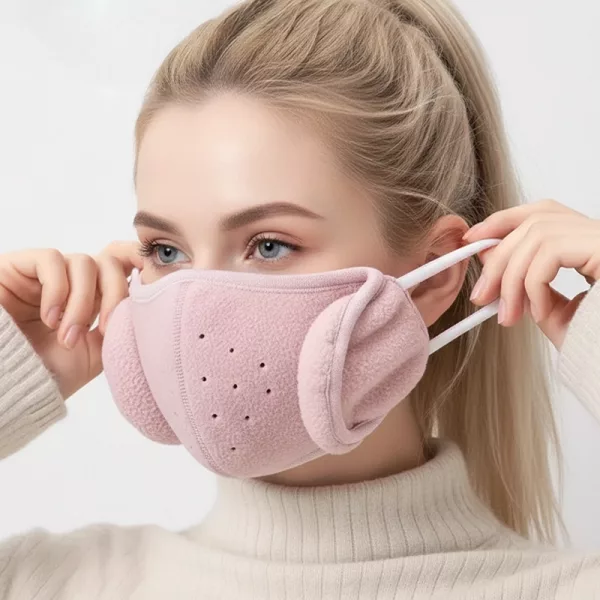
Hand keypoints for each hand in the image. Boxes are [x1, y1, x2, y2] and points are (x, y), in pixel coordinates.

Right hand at [0, 242, 142, 398]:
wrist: (9, 389)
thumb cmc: (49, 373)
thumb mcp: (99, 350)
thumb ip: (122, 322)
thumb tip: (150, 300)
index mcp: (94, 297)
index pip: (122, 262)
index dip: (140, 260)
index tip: (156, 277)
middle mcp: (72, 281)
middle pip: (109, 261)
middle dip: (115, 293)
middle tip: (105, 328)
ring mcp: (45, 274)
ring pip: (84, 262)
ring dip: (83, 302)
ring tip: (68, 336)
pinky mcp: (17, 267)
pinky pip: (51, 260)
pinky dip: (58, 290)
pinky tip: (50, 318)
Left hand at [463, 199, 599, 348]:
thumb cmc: (598, 345)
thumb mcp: (556, 314)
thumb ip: (527, 287)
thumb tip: (491, 264)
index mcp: (589, 243)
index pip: (542, 213)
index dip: (502, 221)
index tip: (472, 241)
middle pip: (535, 220)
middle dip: (498, 257)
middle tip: (480, 296)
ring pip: (538, 233)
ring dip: (512, 276)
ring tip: (509, 314)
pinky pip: (553, 250)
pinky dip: (533, 283)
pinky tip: (537, 313)